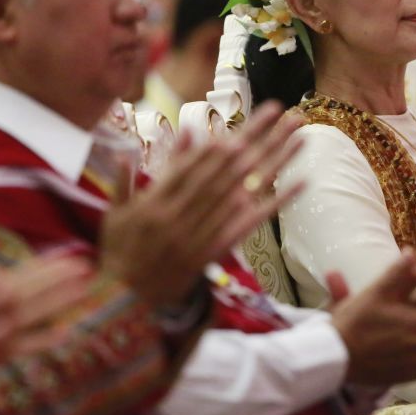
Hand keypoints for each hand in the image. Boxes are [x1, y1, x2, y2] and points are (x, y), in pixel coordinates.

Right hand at [100, 101, 304, 306]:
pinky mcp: (216, 250)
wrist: (125, 300)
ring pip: (244, 190)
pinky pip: (252, 222)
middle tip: (279, 113)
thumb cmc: (119, 251)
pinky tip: (300, 183)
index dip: (213, 151)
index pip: (190, 170)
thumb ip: (125, 180)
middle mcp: (181, 217)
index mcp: (155, 205)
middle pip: (225, 172)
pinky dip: (277, 202)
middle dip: (254, 140)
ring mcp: (201, 234)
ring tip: (298, 138)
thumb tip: (132, 148)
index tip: (235, 131)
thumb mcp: (115, 213)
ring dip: (274, 162)